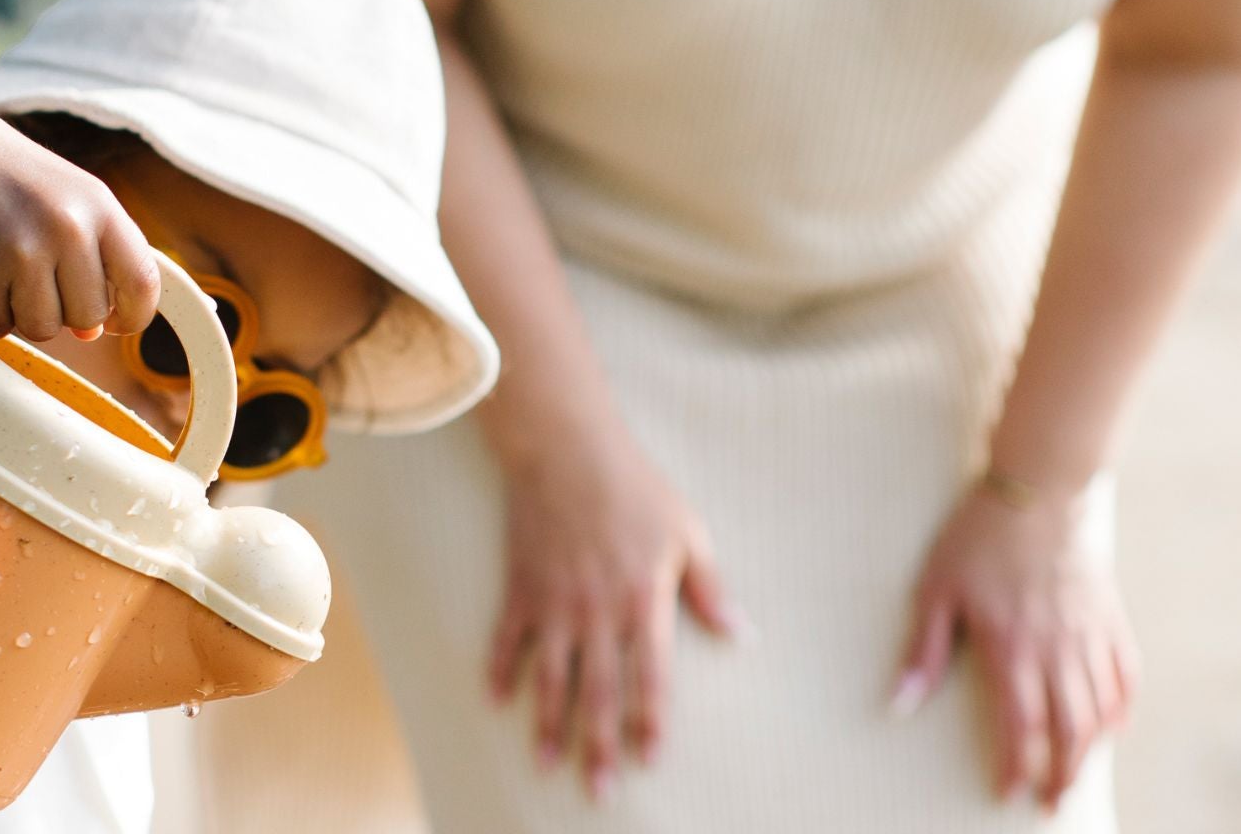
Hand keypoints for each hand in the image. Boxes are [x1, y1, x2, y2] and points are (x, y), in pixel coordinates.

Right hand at [0, 93, 160, 343]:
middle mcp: (67, 225)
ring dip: (23, 312)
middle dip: (65, 312)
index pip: (143, 282)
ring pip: (43, 329)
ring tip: (6, 269)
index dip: (133, 315)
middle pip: (88, 317)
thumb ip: (93, 257)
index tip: (114, 323)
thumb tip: (93, 332)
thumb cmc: (9, 177)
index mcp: (100, 205)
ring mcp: (21, 248)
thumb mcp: (68, 197)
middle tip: (38, 277)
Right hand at [488, 415, 742, 802]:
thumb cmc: (634, 486)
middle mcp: (596, 611)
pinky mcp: (521, 586)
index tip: (649, 759)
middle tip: (597, 793)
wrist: (566, 446)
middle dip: (598, 746)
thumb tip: (742, 634)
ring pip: (550, 678)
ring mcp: (554, 602)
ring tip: (546, 766)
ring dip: (548, 725)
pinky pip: (508, 638)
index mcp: (642, 600)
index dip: (650, 722)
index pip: (650, 678)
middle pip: (598, 692)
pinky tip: (498, 701)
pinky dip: (501, 670)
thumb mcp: (686, 530)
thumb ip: (709, 587)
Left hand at [891, 477, 1138, 811]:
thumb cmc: (979, 534)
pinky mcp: (1111, 617)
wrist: (1038, 487)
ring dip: (1090, 751)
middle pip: (1068, 732)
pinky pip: (1125, 677)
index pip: (1020, 727)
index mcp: (1013, 646)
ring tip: (1075, 774)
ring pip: (1100, 712)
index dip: (1016, 766)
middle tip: (1051, 803)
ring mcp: (1090, 635)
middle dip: (1060, 775)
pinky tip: (1111, 724)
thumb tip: (899, 704)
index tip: (1007, 792)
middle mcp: (1058, 650)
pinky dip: (1121, 708)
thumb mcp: (937, 586)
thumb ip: (925, 650)